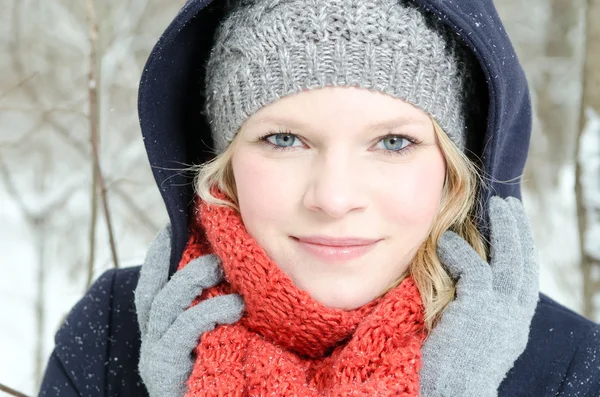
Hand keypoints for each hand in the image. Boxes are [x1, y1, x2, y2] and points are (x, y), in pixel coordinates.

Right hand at [134, 225, 244, 396]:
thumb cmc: (220, 380)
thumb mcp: (212, 342)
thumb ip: (209, 313)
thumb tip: (226, 275)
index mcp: (158, 333)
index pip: (150, 287)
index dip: (156, 257)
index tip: (171, 229)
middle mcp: (150, 342)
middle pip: (154, 291)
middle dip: (180, 264)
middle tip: (214, 253)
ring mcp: (154, 356)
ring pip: (165, 304)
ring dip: (193, 281)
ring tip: (221, 269)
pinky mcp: (164, 368)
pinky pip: (184, 328)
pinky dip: (208, 310)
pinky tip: (233, 305)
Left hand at [419, 196, 538, 396]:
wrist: (456, 394)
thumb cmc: (456, 369)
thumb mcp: (476, 335)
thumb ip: (480, 310)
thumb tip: (470, 286)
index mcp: (516, 321)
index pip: (524, 276)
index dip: (521, 249)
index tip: (515, 228)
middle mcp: (516, 314)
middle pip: (525, 261)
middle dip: (519, 230)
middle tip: (511, 205)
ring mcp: (501, 310)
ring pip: (510, 258)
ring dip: (504, 228)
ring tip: (497, 205)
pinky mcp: (479, 308)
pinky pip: (474, 268)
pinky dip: (460, 252)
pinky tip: (449, 241)